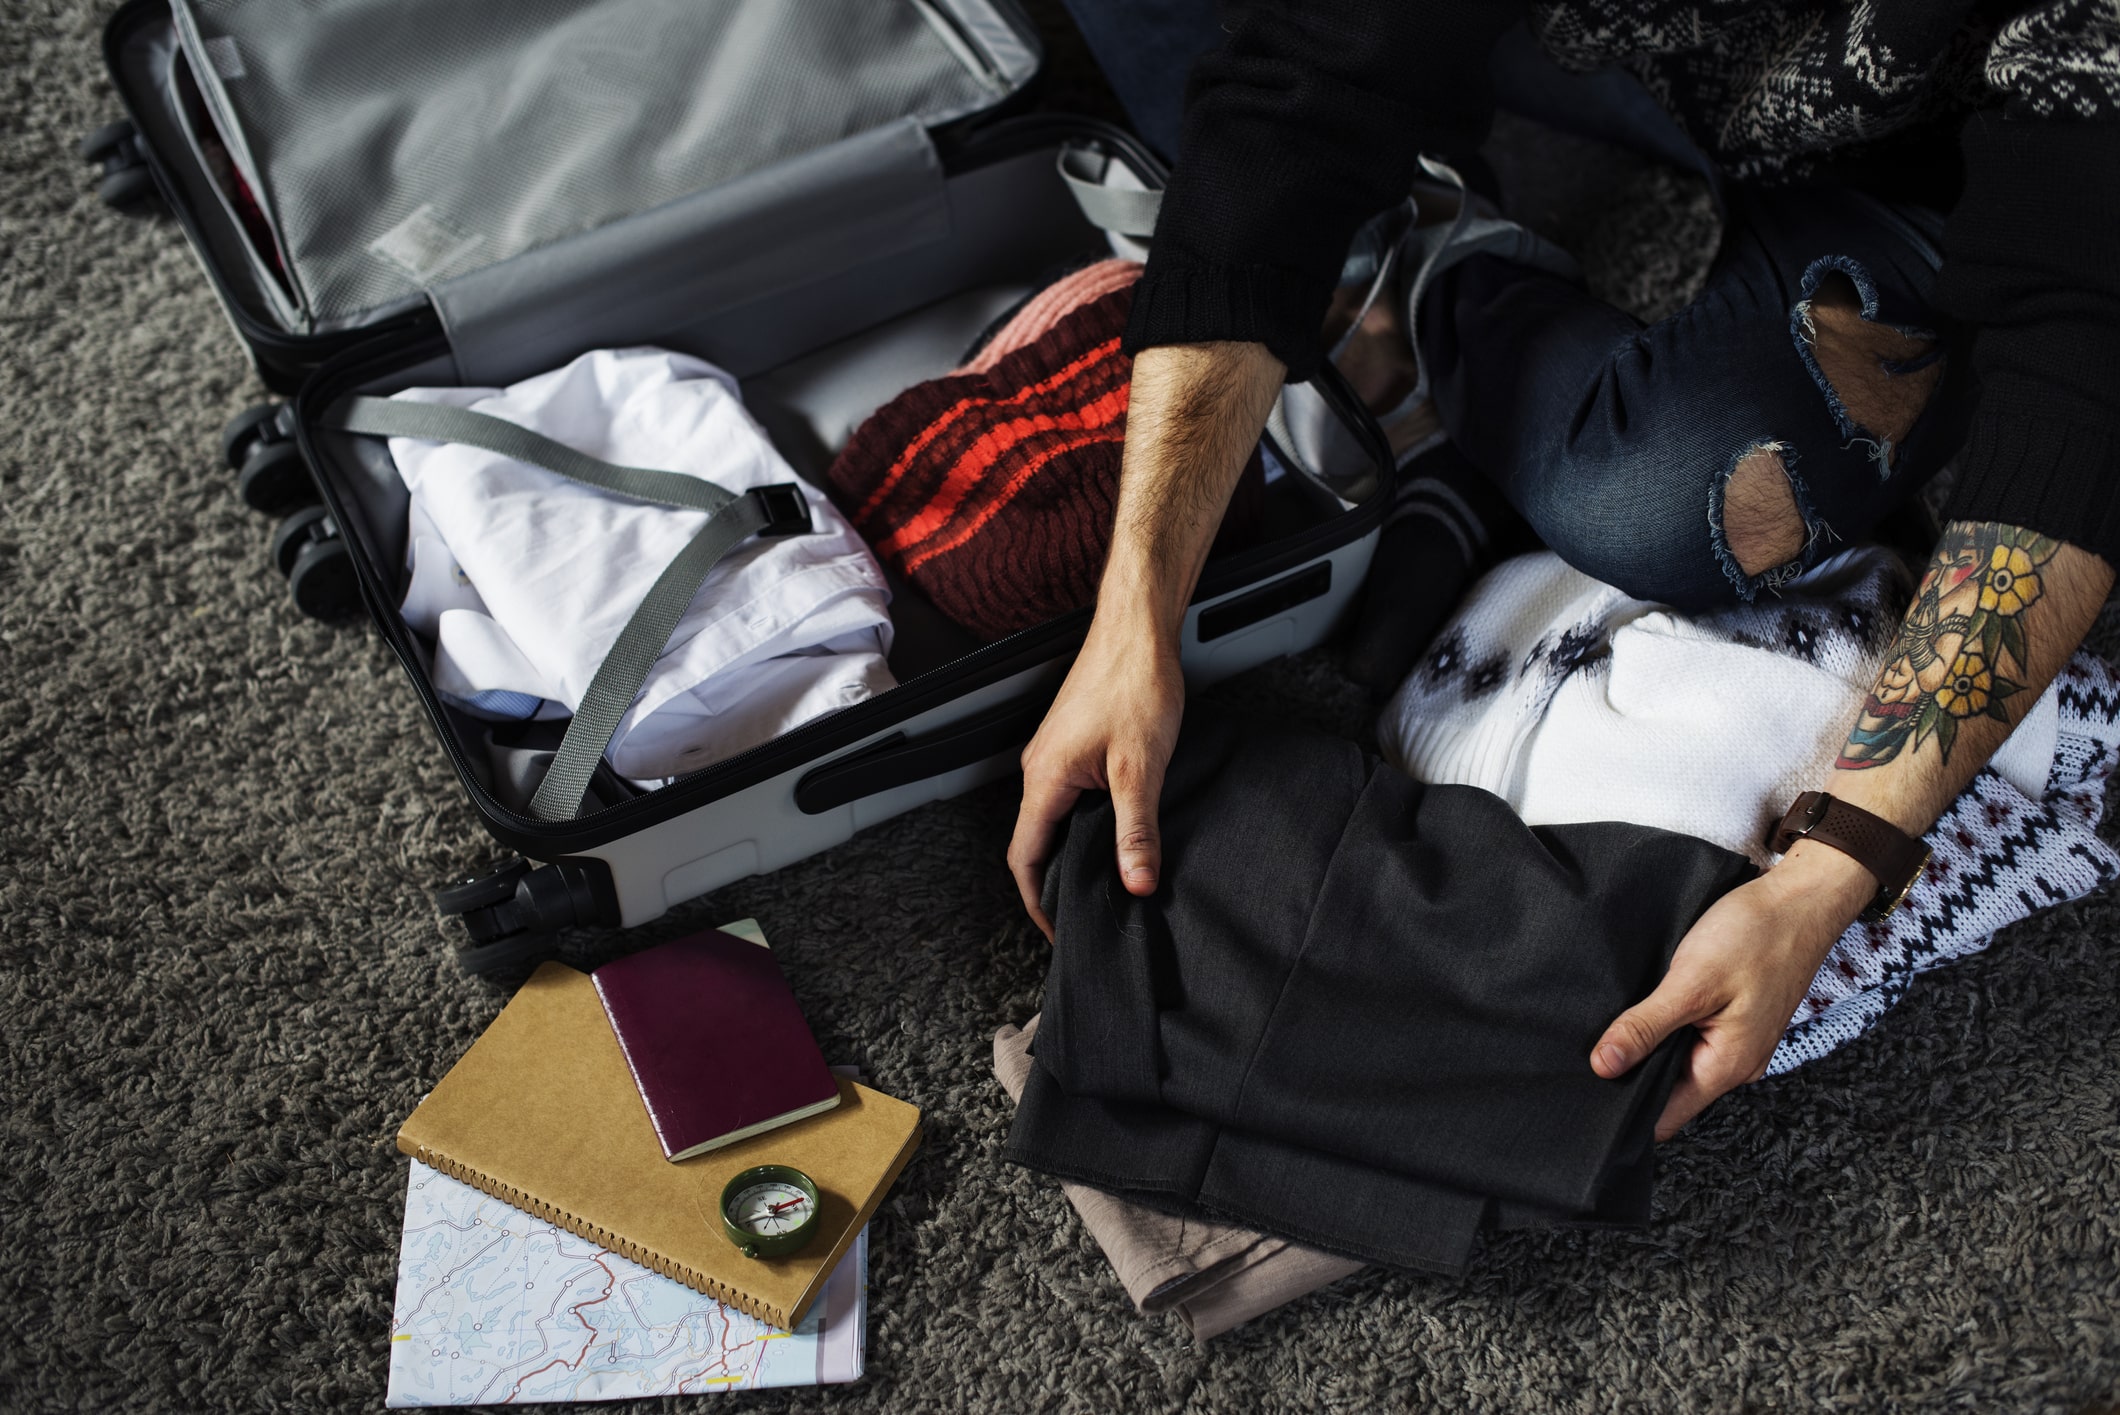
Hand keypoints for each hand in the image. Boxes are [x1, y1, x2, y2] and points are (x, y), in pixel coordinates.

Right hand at [1007, 608, 1183, 939]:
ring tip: (1098, 882)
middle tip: (1083, 915)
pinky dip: (1078, 825)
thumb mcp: (1140, 768)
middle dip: (1052, 884)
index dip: (1039, 902)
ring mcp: (1052, 754)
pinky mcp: (1070, 743)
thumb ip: (1136, 831)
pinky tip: (1109, 832)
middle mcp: (1038, 768)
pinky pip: (1063, 797)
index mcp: (1044, 779)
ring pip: (1049, 819)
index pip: (1025, 858)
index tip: (1059, 932)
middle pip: (1032, 843)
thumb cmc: (1134, 686)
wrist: (1137, 631)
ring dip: (1067, 853)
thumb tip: (1136, 884)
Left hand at [1590, 841, 1875, 1138]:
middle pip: (1670, 1091)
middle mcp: (1734, 1063)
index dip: (1625, 1111)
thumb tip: (1603, 1067)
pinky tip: (1641, 1009)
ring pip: (1678, 1061)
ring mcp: (1736, 1041)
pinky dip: (1665, 1027)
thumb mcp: (1691, 983)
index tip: (1585, 1095)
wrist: (1799, 901)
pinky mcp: (1734, 1018)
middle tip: (1584, 1057)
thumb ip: (1646, 1028)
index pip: (1667, 1117)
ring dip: (1647, 1049)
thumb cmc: (1755, 938)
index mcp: (1727, 1066)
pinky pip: (1691, 1037)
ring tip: (1606, 1031)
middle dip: (1630, 1077)